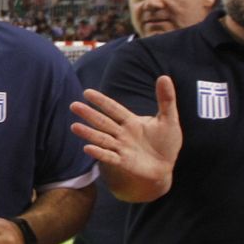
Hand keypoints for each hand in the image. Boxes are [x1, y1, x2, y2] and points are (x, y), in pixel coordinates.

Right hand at [69, 77, 179, 201]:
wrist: (165, 167)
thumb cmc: (166, 142)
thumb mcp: (169, 119)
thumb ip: (166, 100)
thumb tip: (164, 76)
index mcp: (131, 121)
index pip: (114, 109)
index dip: (101, 101)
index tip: (87, 92)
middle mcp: (122, 133)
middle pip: (103, 122)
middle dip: (89, 114)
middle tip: (74, 105)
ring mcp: (121, 148)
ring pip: (102, 139)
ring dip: (88, 133)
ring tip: (74, 127)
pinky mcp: (123, 162)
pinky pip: (109, 157)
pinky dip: (99, 153)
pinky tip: (87, 148)